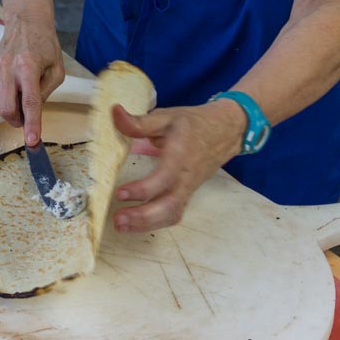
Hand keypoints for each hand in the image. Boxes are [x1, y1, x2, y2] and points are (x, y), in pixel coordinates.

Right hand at [0, 14, 64, 145]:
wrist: (25, 23)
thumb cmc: (45, 46)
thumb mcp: (56, 70)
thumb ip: (45, 93)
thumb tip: (31, 113)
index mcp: (28, 67)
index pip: (29, 102)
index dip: (32, 124)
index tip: (32, 141)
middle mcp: (7, 67)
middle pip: (6, 109)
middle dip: (17, 121)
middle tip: (26, 119)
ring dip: (10, 109)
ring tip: (20, 95)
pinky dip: (2, 95)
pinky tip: (11, 82)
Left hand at [108, 99, 244, 231]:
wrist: (225, 131)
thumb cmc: (193, 124)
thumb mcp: (167, 117)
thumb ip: (141, 121)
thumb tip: (115, 113)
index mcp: (180, 157)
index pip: (163, 179)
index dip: (141, 190)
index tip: (119, 193)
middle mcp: (185, 178)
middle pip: (169, 206)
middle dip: (143, 217)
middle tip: (117, 220)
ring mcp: (187, 189)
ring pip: (171, 214)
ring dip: (146, 224)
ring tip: (121, 226)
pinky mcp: (186, 194)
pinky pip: (173, 213)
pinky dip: (154, 222)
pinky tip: (135, 224)